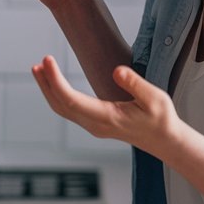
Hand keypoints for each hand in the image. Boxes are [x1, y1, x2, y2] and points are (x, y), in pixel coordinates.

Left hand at [31, 55, 182, 156]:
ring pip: (62, 109)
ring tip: (39, 69)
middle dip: (46, 84)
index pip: (71, 101)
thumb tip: (117, 71)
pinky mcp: (94, 123)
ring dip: (48, 89)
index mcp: (107, 118)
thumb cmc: (161, 119)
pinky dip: (57, 94)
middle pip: (60, 105)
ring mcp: (93, 126)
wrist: (165, 141)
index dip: (56, 82)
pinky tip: (53, 82)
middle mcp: (95, 125)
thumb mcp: (155, 98)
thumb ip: (135, 84)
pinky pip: (69, 109)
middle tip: (39, 63)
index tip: (48, 62)